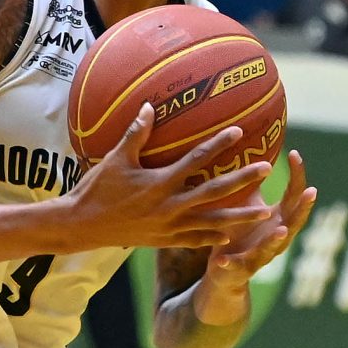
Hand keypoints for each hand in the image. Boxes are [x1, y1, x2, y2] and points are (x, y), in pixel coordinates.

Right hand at [66, 102, 272, 252]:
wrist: (81, 226)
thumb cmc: (96, 189)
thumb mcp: (115, 159)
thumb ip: (136, 133)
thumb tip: (149, 106)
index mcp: (159, 183)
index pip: (195, 160)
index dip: (218, 144)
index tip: (239, 131)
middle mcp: (169, 206)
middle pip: (214, 192)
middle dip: (242, 180)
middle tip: (266, 170)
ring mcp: (168, 226)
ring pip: (212, 222)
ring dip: (240, 217)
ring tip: (265, 213)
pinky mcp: (163, 240)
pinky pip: (193, 240)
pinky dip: (212, 239)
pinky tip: (229, 237)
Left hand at [194, 149, 316, 325]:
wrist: (224, 270)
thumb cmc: (238, 232)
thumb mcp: (245, 205)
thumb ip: (251, 183)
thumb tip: (251, 151)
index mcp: (278, 219)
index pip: (294, 195)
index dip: (297, 175)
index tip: (295, 153)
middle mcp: (275, 237)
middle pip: (294, 221)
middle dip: (303, 208)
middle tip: (311, 192)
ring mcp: (260, 255)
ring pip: (272, 247)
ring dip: (277, 238)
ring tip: (282, 229)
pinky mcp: (240, 270)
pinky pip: (236, 266)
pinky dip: (231, 263)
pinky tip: (222, 258)